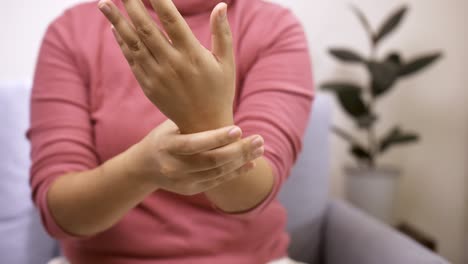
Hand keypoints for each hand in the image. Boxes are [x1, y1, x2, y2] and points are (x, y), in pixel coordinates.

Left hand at [99, 0, 235, 132]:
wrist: (203, 126)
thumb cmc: (219, 91)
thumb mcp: (226, 63)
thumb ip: (222, 33)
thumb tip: (220, 5)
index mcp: (192, 55)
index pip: (171, 19)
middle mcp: (171, 64)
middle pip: (146, 27)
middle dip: (131, 4)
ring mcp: (157, 76)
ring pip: (132, 43)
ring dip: (116, 21)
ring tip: (103, 3)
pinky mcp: (148, 86)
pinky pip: (131, 60)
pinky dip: (121, 42)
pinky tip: (114, 27)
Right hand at [127, 120, 264, 195]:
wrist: (145, 166)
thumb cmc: (164, 137)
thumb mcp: (171, 125)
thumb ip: (192, 121)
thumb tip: (223, 108)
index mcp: (167, 145)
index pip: (195, 143)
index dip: (218, 138)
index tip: (239, 129)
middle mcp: (173, 166)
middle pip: (211, 161)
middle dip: (238, 151)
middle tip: (259, 140)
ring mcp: (181, 180)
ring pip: (218, 173)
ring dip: (242, 161)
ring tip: (259, 149)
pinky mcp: (190, 189)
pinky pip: (217, 181)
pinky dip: (235, 172)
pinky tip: (250, 163)